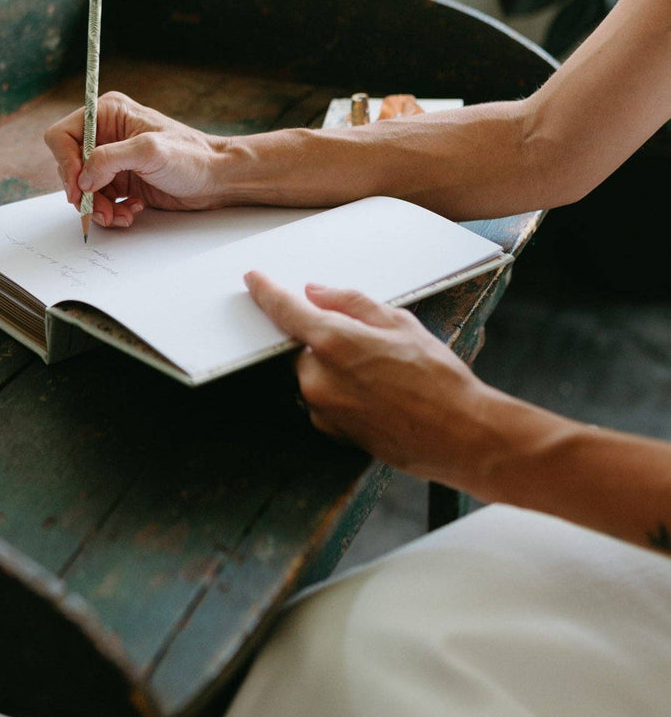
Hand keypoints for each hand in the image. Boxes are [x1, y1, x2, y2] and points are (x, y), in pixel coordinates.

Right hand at [44, 92, 228, 228]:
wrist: (217, 178)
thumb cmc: (192, 156)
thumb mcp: (149, 151)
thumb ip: (109, 159)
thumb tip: (81, 179)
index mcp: (107, 113)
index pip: (63, 136)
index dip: (66, 163)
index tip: (79, 187)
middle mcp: (106, 134)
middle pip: (69, 166)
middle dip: (83, 192)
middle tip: (100, 209)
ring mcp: (112, 159)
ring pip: (83, 188)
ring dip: (97, 206)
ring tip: (120, 215)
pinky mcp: (120, 181)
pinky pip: (99, 200)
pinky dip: (110, 211)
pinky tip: (131, 210)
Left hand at [244, 273, 504, 488]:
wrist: (461, 436)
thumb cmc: (439, 380)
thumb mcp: (400, 323)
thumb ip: (351, 303)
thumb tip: (316, 293)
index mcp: (333, 344)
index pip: (284, 311)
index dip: (266, 291)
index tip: (254, 280)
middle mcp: (319, 380)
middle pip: (302, 347)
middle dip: (324, 340)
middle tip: (368, 343)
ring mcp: (323, 410)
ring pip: (314, 375)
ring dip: (335, 367)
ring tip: (384, 374)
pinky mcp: (333, 432)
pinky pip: (325, 400)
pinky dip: (342, 392)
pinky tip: (380, 395)